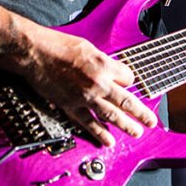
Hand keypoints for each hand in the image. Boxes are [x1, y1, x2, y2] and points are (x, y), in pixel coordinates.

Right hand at [25, 28, 158, 146]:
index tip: (128, 83)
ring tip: (137, 133)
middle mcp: (99, 82)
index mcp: (104, 65)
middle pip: (127, 101)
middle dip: (141, 113)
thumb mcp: (88, 47)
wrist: (35, 52)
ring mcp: (85, 96)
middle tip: (151, 121)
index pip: (128, 78)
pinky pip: (89, 123)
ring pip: (112, 115)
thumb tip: (109, 69)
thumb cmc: (57, 45)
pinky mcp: (71, 106)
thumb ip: (101, 61)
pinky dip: (100, 133)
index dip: (129, 81)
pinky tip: (108, 141)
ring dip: (126, 126)